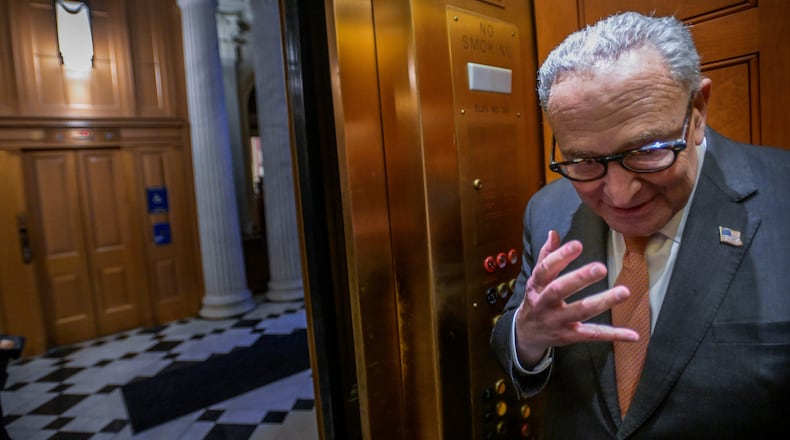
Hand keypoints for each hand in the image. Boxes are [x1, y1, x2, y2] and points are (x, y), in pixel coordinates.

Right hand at [514, 230, 638, 366]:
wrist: (526, 334)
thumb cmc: (536, 300)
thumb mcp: (536, 279)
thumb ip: (546, 256)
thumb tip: (554, 233)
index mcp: (536, 285)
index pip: (545, 269)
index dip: (560, 257)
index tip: (577, 245)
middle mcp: (544, 303)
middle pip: (560, 290)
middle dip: (580, 279)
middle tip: (601, 267)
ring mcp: (557, 321)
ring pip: (580, 312)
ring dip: (603, 302)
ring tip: (624, 292)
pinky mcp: (570, 336)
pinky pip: (592, 334)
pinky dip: (613, 334)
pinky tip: (633, 335)